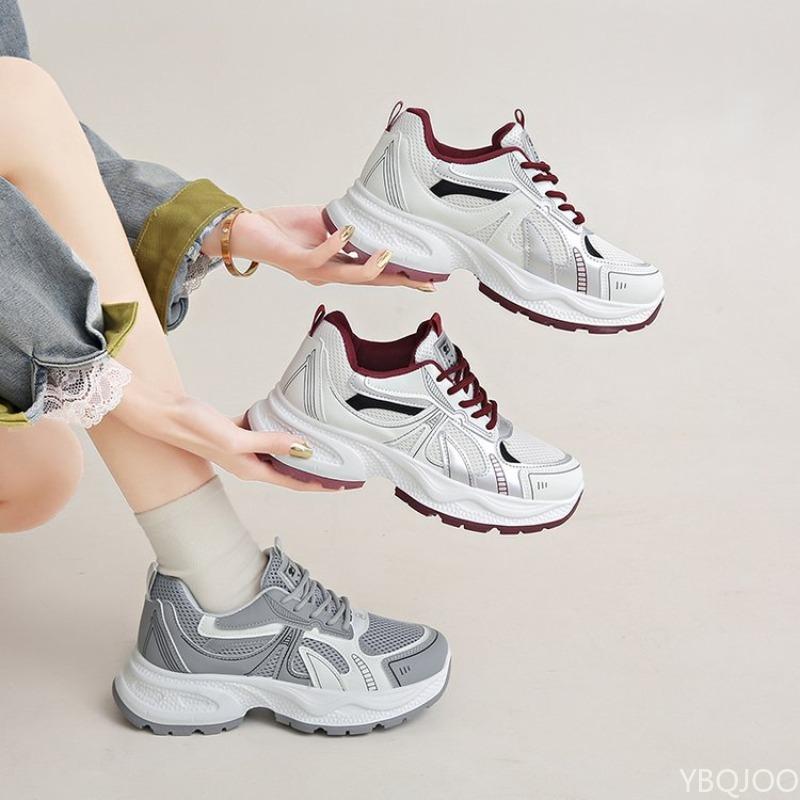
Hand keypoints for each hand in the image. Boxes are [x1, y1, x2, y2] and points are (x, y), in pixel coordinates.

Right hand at [111, 376, 332, 490]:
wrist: (165, 413)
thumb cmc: (194, 428)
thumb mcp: (236, 439)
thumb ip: (270, 443)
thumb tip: (303, 447)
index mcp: (252, 470)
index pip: (294, 482)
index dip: (320, 485)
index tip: (344, 485)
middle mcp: (249, 462)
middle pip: (290, 468)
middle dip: (316, 469)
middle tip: (342, 464)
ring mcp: (242, 447)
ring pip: (278, 449)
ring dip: (298, 446)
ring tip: (322, 441)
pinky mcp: (234, 431)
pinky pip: (262, 430)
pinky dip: (276, 425)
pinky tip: (285, 414)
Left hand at [202, 206, 434, 289]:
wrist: (248, 231)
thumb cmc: (283, 228)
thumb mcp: (323, 223)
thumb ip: (346, 224)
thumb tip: (369, 217)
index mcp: (337, 265)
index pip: (374, 273)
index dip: (400, 276)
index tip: (426, 280)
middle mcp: (328, 274)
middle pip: (369, 281)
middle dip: (398, 281)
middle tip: (423, 281)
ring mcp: (313, 271)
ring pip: (348, 276)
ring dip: (369, 267)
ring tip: (388, 253)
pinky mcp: (297, 263)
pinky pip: (320, 257)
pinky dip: (336, 244)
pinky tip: (347, 230)